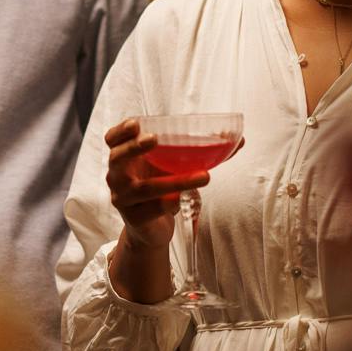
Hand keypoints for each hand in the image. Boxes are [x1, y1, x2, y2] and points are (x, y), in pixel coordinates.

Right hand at [101, 119, 202, 303]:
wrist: (152, 228)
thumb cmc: (162, 188)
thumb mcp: (173, 167)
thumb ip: (198, 152)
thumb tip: (239, 140)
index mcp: (125, 158)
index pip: (112, 140)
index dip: (121, 130)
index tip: (136, 123)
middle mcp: (117, 177)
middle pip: (116, 158)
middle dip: (134, 147)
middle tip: (154, 139)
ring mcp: (124, 199)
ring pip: (144, 187)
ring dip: (174, 181)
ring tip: (204, 176)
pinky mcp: (135, 219)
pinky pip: (153, 209)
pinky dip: (170, 203)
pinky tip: (182, 201)